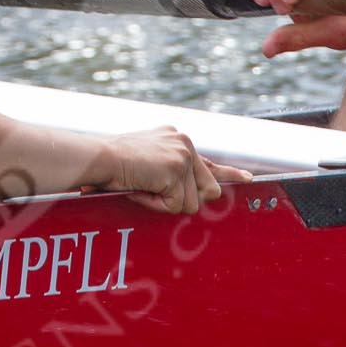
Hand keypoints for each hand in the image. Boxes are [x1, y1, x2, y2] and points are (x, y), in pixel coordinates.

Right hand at [93, 126, 252, 214]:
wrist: (97, 157)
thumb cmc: (111, 163)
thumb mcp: (146, 163)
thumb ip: (169, 172)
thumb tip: (195, 195)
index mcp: (176, 139)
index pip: (208, 163)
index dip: (229, 173)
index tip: (247, 178)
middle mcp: (184, 143)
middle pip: (207, 190)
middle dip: (183, 199)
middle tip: (153, 190)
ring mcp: (183, 156)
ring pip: (190, 203)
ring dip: (164, 203)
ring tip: (141, 185)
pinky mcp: (177, 170)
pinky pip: (175, 206)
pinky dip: (155, 204)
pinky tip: (140, 188)